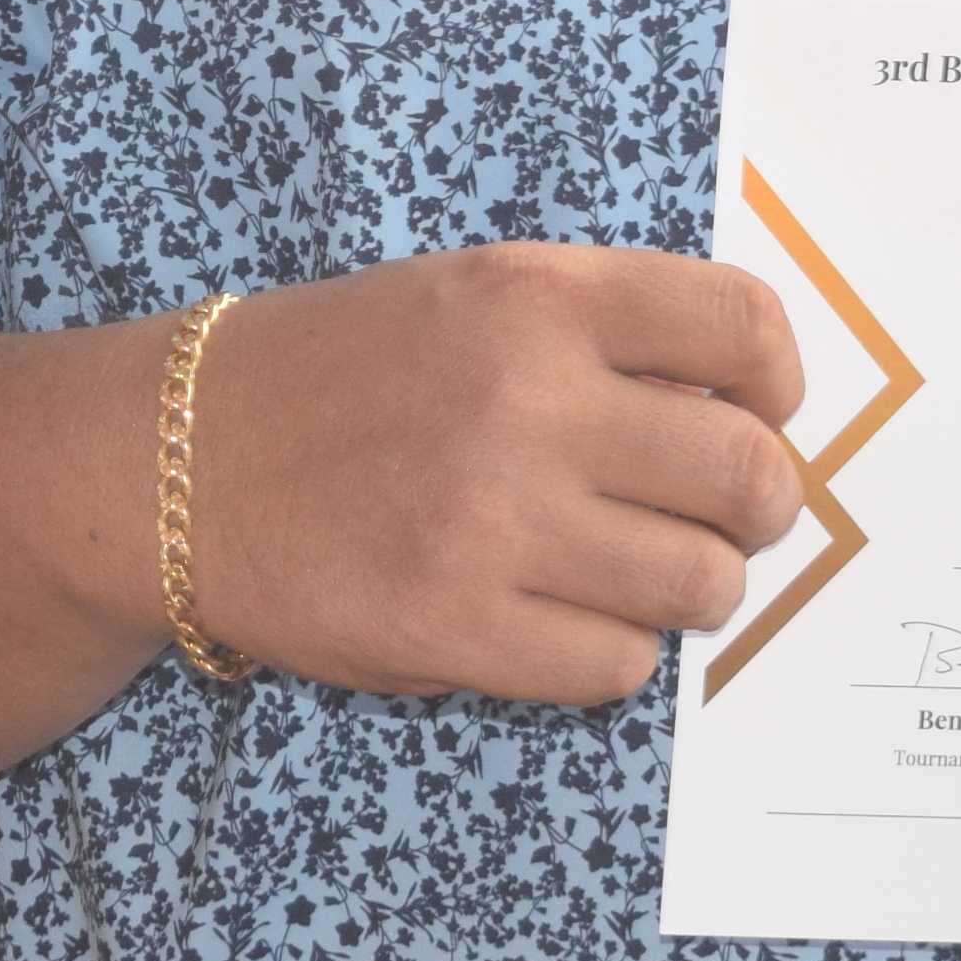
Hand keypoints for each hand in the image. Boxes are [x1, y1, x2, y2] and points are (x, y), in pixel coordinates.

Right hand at [190, 242, 807, 707]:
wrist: (179, 460)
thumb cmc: (343, 374)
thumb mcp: (472, 295)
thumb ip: (602, 333)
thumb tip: (747, 409)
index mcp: (540, 298)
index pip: (745, 327)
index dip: (780, 386)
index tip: (761, 414)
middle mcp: (531, 400)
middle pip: (748, 478)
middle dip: (756, 511)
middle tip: (716, 518)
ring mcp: (495, 521)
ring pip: (699, 585)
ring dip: (688, 591)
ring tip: (633, 573)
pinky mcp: (458, 627)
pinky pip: (616, 665)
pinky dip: (609, 653)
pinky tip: (558, 618)